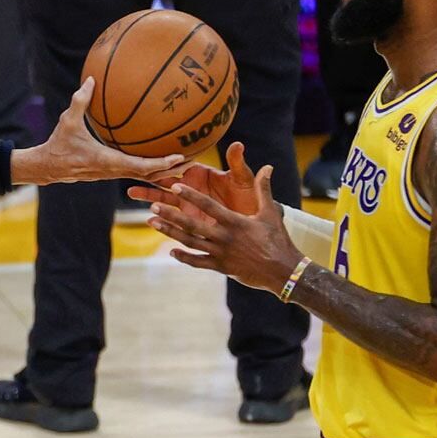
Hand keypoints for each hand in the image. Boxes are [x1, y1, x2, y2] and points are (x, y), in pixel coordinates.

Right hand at [10, 78, 187, 185]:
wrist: (48, 167)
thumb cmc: (59, 144)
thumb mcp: (68, 121)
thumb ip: (80, 100)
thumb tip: (90, 79)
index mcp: (109, 161)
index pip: (141, 167)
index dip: (162, 163)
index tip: (179, 156)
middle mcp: (115, 171)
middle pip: (151, 175)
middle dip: (173, 169)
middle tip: (194, 159)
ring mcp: (114, 173)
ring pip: (146, 176)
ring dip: (166, 171)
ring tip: (186, 162)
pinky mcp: (112, 171)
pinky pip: (137, 171)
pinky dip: (152, 168)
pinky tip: (162, 158)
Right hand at [127, 142, 258, 221]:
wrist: (253, 223)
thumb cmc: (249, 197)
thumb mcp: (243, 180)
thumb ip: (237, 164)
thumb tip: (238, 144)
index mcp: (200, 174)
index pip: (178, 166)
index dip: (165, 163)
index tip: (151, 160)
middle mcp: (191, 188)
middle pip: (164, 181)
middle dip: (148, 178)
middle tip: (131, 173)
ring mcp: (188, 205)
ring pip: (164, 200)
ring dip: (148, 196)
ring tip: (130, 192)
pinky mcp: (190, 221)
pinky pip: (173, 220)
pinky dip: (161, 219)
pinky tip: (149, 219)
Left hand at [146, 164, 303, 292]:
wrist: (284, 271)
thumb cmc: (278, 240)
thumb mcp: (270, 212)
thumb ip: (264, 189)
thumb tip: (268, 166)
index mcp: (234, 222)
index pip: (208, 205)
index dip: (191, 195)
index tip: (175, 186)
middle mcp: (224, 237)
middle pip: (192, 224)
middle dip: (171, 214)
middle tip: (152, 206)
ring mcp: (220, 254)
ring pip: (190, 242)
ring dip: (170, 232)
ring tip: (153, 223)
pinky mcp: (221, 268)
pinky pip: (198, 262)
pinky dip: (184, 257)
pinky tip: (171, 250)